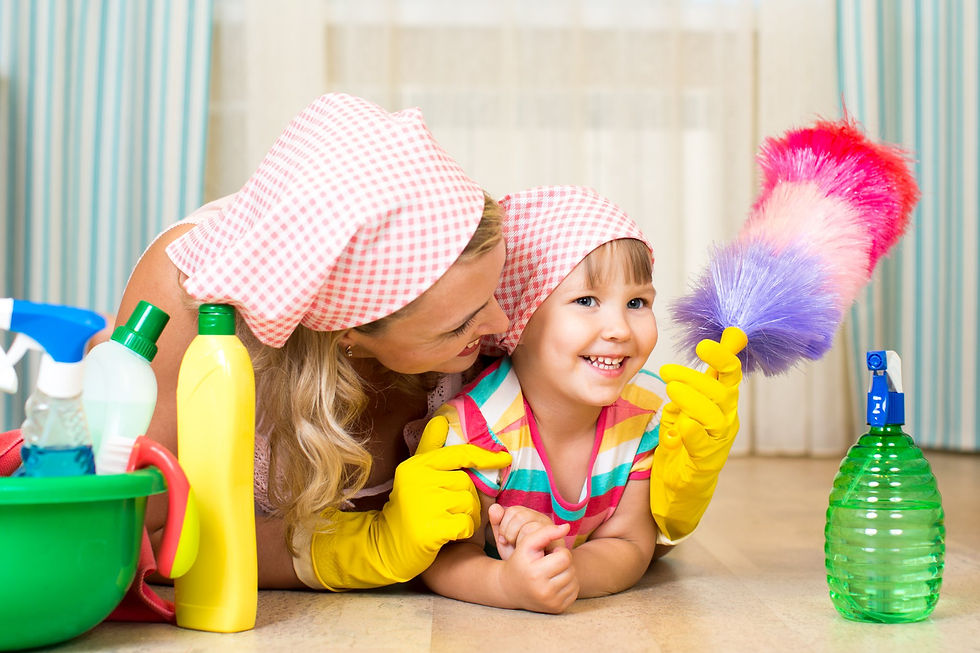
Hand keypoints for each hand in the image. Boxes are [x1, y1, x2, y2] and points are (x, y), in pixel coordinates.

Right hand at [381, 416, 512, 573]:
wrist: (387, 546)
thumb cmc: (408, 508)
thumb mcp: (415, 474)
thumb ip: (429, 447)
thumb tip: (440, 420)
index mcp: (417, 465)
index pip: (460, 454)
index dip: (485, 456)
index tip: (505, 458)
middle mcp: (419, 480)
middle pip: (467, 484)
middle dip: (468, 499)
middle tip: (450, 510)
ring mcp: (423, 505)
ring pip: (469, 504)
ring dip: (467, 516)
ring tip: (449, 522)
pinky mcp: (430, 529)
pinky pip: (466, 524)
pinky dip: (463, 531)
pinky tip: (449, 534)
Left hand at [488, 504, 562, 560]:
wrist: (531, 575)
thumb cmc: (517, 556)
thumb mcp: (504, 540)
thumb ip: (497, 523)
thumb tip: (494, 507)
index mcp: (528, 515)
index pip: (513, 511)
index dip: (504, 526)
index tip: (503, 540)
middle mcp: (540, 519)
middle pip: (521, 517)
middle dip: (510, 533)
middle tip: (510, 545)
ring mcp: (550, 529)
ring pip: (530, 527)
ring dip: (519, 540)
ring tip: (519, 550)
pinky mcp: (556, 540)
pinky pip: (541, 539)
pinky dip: (530, 548)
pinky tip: (528, 554)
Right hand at [499, 521, 577, 613]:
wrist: (509, 589)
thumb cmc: (520, 562)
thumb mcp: (527, 544)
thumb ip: (545, 532)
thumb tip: (566, 527)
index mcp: (536, 574)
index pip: (564, 557)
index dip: (559, 551)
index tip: (548, 554)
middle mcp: (544, 592)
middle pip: (570, 569)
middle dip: (563, 562)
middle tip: (551, 562)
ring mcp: (551, 603)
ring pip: (574, 580)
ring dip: (567, 573)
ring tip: (552, 572)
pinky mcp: (557, 609)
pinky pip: (574, 592)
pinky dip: (567, 585)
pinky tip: (555, 582)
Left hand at [651, 327, 744, 541]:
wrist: (683, 485)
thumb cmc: (689, 437)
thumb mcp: (694, 401)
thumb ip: (706, 373)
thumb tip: (730, 335)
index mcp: (723, 402)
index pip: (730, 374)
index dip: (722, 356)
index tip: (704, 344)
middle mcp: (726, 420)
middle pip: (722, 393)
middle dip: (696, 378)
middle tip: (668, 370)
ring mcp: (718, 442)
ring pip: (715, 417)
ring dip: (693, 400)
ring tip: (671, 391)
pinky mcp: (704, 462)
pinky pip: (702, 445)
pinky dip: (693, 433)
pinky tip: (681, 424)